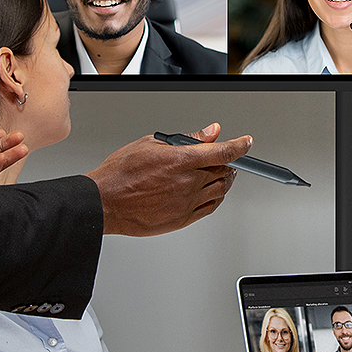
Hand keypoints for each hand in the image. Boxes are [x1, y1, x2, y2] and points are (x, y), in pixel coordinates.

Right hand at [87, 123, 250, 236]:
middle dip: (227, 162)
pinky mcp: (182, 219)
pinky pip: (210, 208)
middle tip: (224, 158)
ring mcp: (186, 202)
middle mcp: (187, 182)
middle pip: (223, 171)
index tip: (246, 142)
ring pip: (220, 190)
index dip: (239, 146)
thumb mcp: (151, 143)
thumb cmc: (121, 172)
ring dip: (224, 180)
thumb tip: (209, 133)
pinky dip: (216, 198)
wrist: (105, 202)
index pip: (222, 152)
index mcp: (181, 160)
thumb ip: (187, 138)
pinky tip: (212, 193)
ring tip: (220, 174)